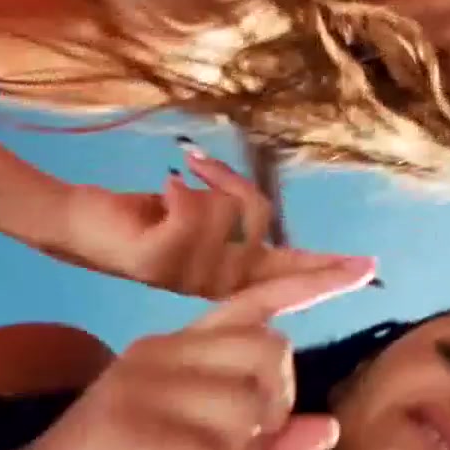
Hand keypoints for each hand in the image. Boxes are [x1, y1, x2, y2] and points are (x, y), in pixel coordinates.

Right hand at [0, 265, 372, 449]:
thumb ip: (263, 444)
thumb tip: (329, 427)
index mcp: (175, 348)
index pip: (251, 303)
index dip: (308, 285)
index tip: (365, 267)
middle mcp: (159, 350)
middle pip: (269, 358)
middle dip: (267, 413)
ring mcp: (139, 384)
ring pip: (243, 413)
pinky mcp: (123, 428)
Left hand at [35, 143, 370, 299]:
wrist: (82, 223)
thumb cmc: (147, 216)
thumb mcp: (205, 215)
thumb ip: (237, 218)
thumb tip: (255, 210)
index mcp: (232, 275)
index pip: (291, 273)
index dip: (328, 269)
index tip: (368, 266)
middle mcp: (216, 282)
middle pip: (260, 221)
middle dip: (236, 188)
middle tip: (201, 166)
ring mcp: (188, 274)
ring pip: (227, 208)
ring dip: (203, 182)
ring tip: (174, 184)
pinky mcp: (159, 258)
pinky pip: (194, 206)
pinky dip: (181, 184)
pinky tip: (162, 189)